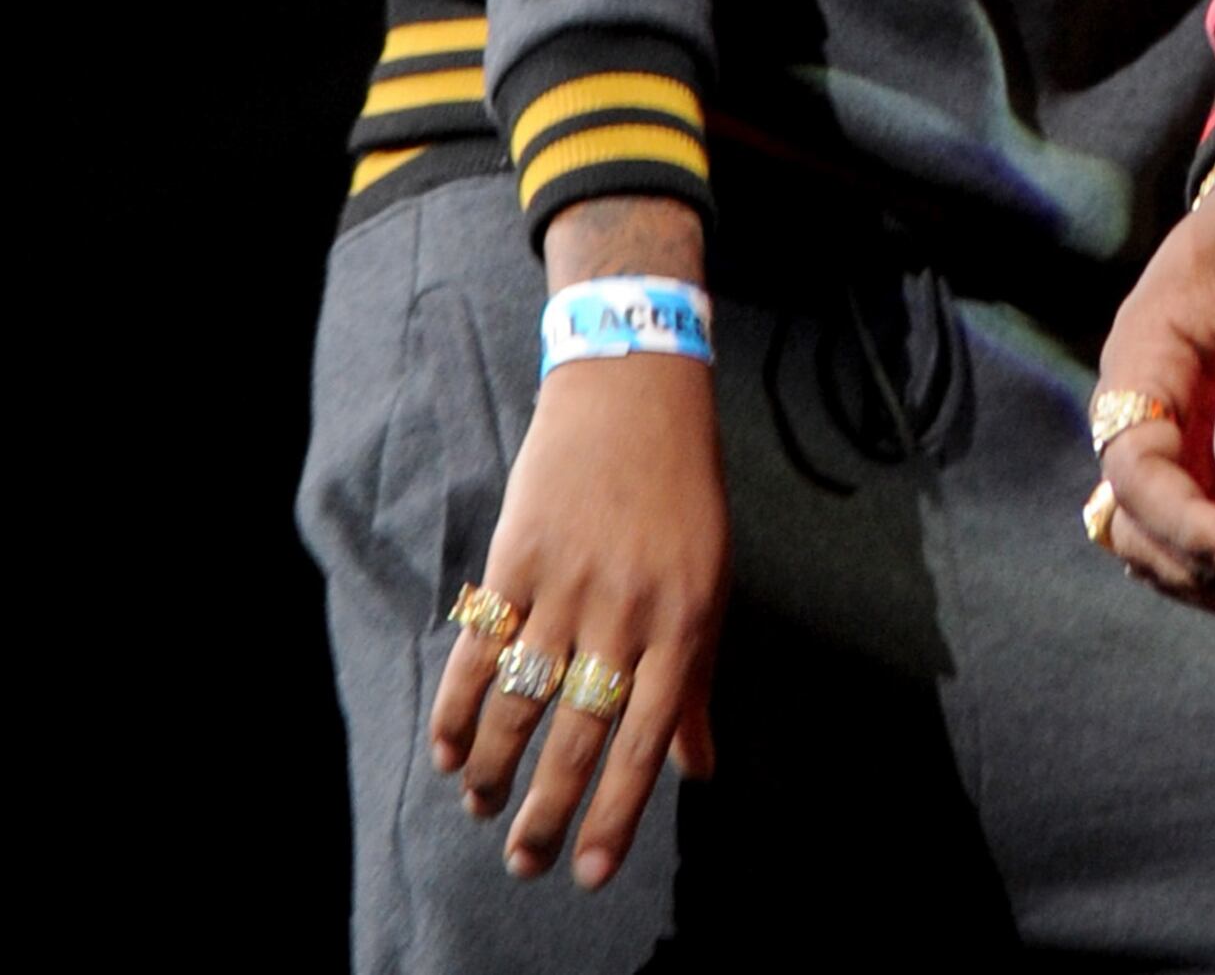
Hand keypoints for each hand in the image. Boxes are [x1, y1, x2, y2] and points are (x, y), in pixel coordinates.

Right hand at [428, 198, 726, 888]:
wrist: (637, 393)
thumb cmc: (684, 499)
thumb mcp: (710, 584)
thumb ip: (699, 683)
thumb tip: (701, 771)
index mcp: (687, 619)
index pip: (649, 737)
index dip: (616, 812)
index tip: (589, 872)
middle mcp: (628, 608)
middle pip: (578, 733)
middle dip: (546, 812)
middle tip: (524, 863)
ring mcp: (569, 583)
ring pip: (519, 702)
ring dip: (495, 768)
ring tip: (483, 808)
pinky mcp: (518, 559)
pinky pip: (479, 651)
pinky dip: (459, 710)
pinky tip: (451, 753)